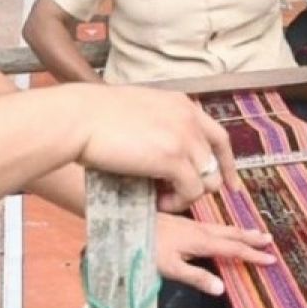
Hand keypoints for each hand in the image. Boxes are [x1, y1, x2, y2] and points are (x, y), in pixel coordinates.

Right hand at [74, 86, 239, 210]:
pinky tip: (156, 202)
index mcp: (181, 104)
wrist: (78, 119)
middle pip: (216, 161)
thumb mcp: (137, 111)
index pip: (218, 135)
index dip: (225, 162)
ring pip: (207, 180)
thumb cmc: (93, 116)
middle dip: (204, 184)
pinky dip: (177, 203)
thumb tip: (162, 149)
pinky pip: (191, 192)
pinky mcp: (174, 159)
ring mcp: (184, 138)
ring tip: (161, 199)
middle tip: (182, 198)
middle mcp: (189, 118)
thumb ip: (159, 125)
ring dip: (186, 196)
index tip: (228, 182)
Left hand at [155, 213, 274, 295]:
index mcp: (200, 241)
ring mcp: (191, 224)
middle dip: (251, 238)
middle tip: (270, 240)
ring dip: (240, 232)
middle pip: (231, 234)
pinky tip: (221, 231)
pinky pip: (212, 226)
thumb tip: (222, 288)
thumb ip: (196, 277)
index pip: (233, 249)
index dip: (252, 255)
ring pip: (222, 228)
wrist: (127, 224)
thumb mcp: (170, 267)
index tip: (271, 259)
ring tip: (254, 233)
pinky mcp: (182, 223)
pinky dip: (225, 229)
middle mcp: (199, 230)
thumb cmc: (146, 248)